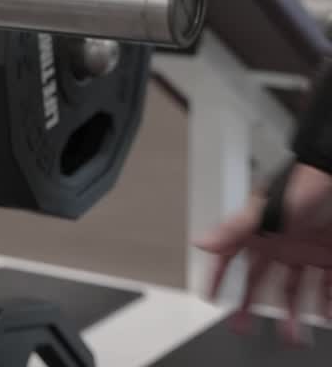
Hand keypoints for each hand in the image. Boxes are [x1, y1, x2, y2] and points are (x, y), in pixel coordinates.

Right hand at [194, 163, 331, 343]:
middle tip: (242, 327)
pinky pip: (326, 286)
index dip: (217, 278)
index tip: (209, 297)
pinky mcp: (327, 256)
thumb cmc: (304, 184)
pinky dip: (326, 303)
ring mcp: (304, 252)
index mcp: (257, 232)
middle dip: (249, 305)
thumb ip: (234, 228)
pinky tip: (325, 317)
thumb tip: (202, 243)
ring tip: (292, 336)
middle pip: (259, 281)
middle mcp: (278, 245)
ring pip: (294, 289)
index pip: (230, 259)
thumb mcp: (265, 209)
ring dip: (293, 313)